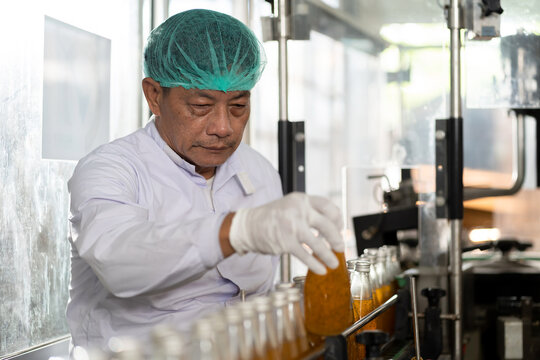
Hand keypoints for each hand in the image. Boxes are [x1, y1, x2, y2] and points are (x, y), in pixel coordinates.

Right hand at [229, 192, 343, 274]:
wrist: (248, 226)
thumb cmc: (271, 217)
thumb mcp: (291, 205)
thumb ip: (309, 212)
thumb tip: (332, 227)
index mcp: (301, 199)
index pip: (328, 206)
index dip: (338, 218)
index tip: (340, 228)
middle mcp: (298, 210)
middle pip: (327, 225)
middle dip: (337, 239)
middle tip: (340, 247)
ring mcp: (292, 226)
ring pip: (318, 244)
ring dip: (329, 256)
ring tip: (333, 263)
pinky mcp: (286, 242)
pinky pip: (306, 256)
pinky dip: (316, 265)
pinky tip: (321, 269)